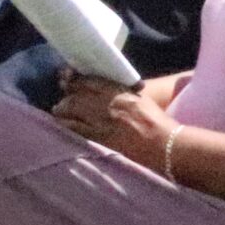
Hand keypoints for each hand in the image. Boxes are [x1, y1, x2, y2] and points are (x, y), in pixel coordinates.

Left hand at [52, 72, 176, 168]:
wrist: (165, 146)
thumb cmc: (157, 122)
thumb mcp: (140, 99)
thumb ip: (122, 93)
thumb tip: (105, 90)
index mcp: (119, 92)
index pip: (90, 81)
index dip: (75, 79)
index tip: (66, 78)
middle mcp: (107, 105)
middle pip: (77, 96)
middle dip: (66, 96)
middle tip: (60, 98)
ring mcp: (102, 123)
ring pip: (72, 113)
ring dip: (62, 111)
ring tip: (59, 112)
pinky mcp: (99, 139)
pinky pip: (76, 131)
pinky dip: (66, 126)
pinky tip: (62, 126)